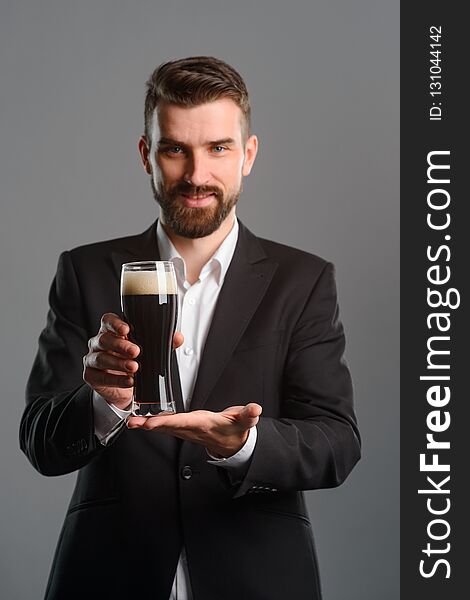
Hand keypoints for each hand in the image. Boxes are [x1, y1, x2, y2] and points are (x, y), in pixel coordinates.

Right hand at [83, 312, 183, 410]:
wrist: (125, 386)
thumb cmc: (135, 360)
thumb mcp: (150, 350)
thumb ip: (162, 342)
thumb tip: (177, 337)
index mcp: (112, 331)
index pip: (108, 321)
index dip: (115, 324)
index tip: (127, 330)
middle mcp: (99, 342)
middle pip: (104, 339)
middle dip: (120, 345)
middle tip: (136, 351)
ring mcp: (92, 359)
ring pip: (101, 358)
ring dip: (119, 363)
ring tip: (135, 368)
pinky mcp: (91, 376)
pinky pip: (101, 377)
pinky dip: (116, 380)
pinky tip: (129, 381)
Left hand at [127, 403, 261, 456]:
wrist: (233, 444)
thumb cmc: (236, 430)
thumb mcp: (245, 422)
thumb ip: (249, 415)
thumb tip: (255, 409)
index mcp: (204, 425)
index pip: (183, 422)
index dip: (167, 422)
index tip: (152, 423)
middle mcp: (191, 429)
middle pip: (168, 427)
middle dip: (150, 425)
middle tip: (133, 422)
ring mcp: (185, 430)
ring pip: (163, 427)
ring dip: (146, 425)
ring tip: (131, 421)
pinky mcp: (182, 428)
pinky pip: (165, 426)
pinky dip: (151, 423)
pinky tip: (140, 420)